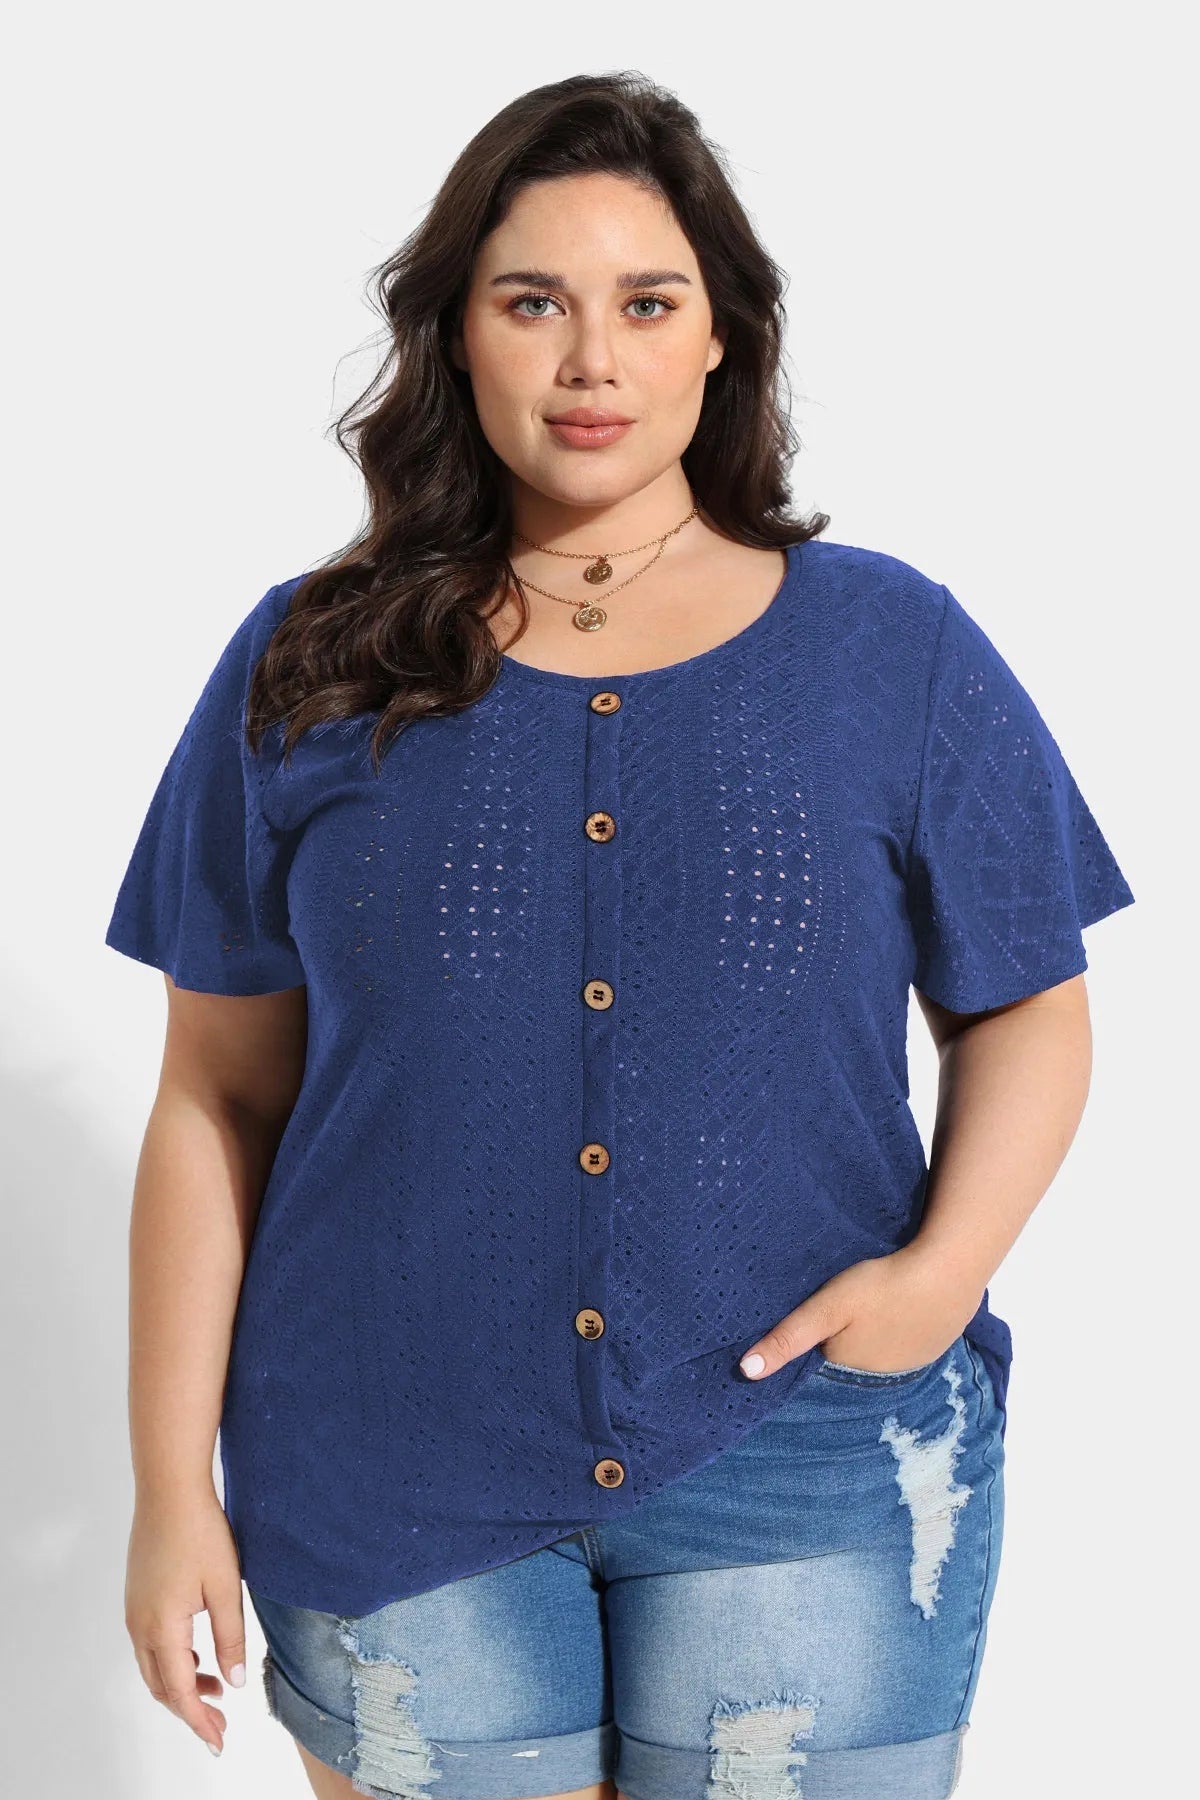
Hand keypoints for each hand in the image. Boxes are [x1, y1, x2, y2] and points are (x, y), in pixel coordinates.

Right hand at [125, 1488, 247, 1757]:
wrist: (169, 1490)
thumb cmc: (201, 1533)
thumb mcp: (225, 1588)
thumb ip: (230, 1638)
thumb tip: (235, 1682)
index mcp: (162, 1629)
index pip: (180, 1692)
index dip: (199, 1721)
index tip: (219, 1742)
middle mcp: (140, 1626)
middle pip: (161, 1686)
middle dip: (190, 1710)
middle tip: (221, 1725)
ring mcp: (134, 1610)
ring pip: (154, 1667)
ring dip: (181, 1684)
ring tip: (216, 1690)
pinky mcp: (137, 1596)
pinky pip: (150, 1645)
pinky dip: (172, 1661)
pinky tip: (197, 1654)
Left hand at [738, 1247, 984, 1379]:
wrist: (949, 1273)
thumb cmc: (882, 1288)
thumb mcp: (827, 1307)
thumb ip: (788, 1338)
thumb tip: (745, 1372)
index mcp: (846, 1367)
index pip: (817, 1359)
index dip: (811, 1338)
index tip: (807, 1318)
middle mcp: (876, 1377)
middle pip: (846, 1354)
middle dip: (840, 1337)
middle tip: (841, 1305)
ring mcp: (908, 1365)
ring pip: (876, 1349)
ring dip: (870, 1334)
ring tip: (868, 1306)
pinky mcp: (932, 1347)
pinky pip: (902, 1342)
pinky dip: (896, 1328)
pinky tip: (895, 1307)